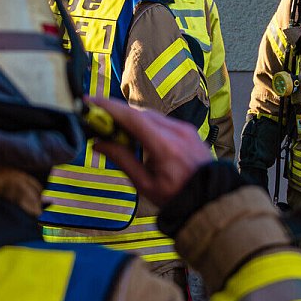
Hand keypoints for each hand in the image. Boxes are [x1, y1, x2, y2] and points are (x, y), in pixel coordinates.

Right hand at [88, 97, 212, 207]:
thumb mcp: (145, 184)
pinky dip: (145, 124)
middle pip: (139, 113)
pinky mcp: (187, 129)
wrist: (209, 198)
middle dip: (116, 113)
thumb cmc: (177, 196)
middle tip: (96, 119)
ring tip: (114, 131)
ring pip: (150, 115)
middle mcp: (177, 131)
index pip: (132, 118)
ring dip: (130, 119)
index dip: (109, 107)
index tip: (91, 102)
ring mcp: (184, 128)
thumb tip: (99, 143)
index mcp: (165, 146)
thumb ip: (122, 160)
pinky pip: (161, 120)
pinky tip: (136, 136)